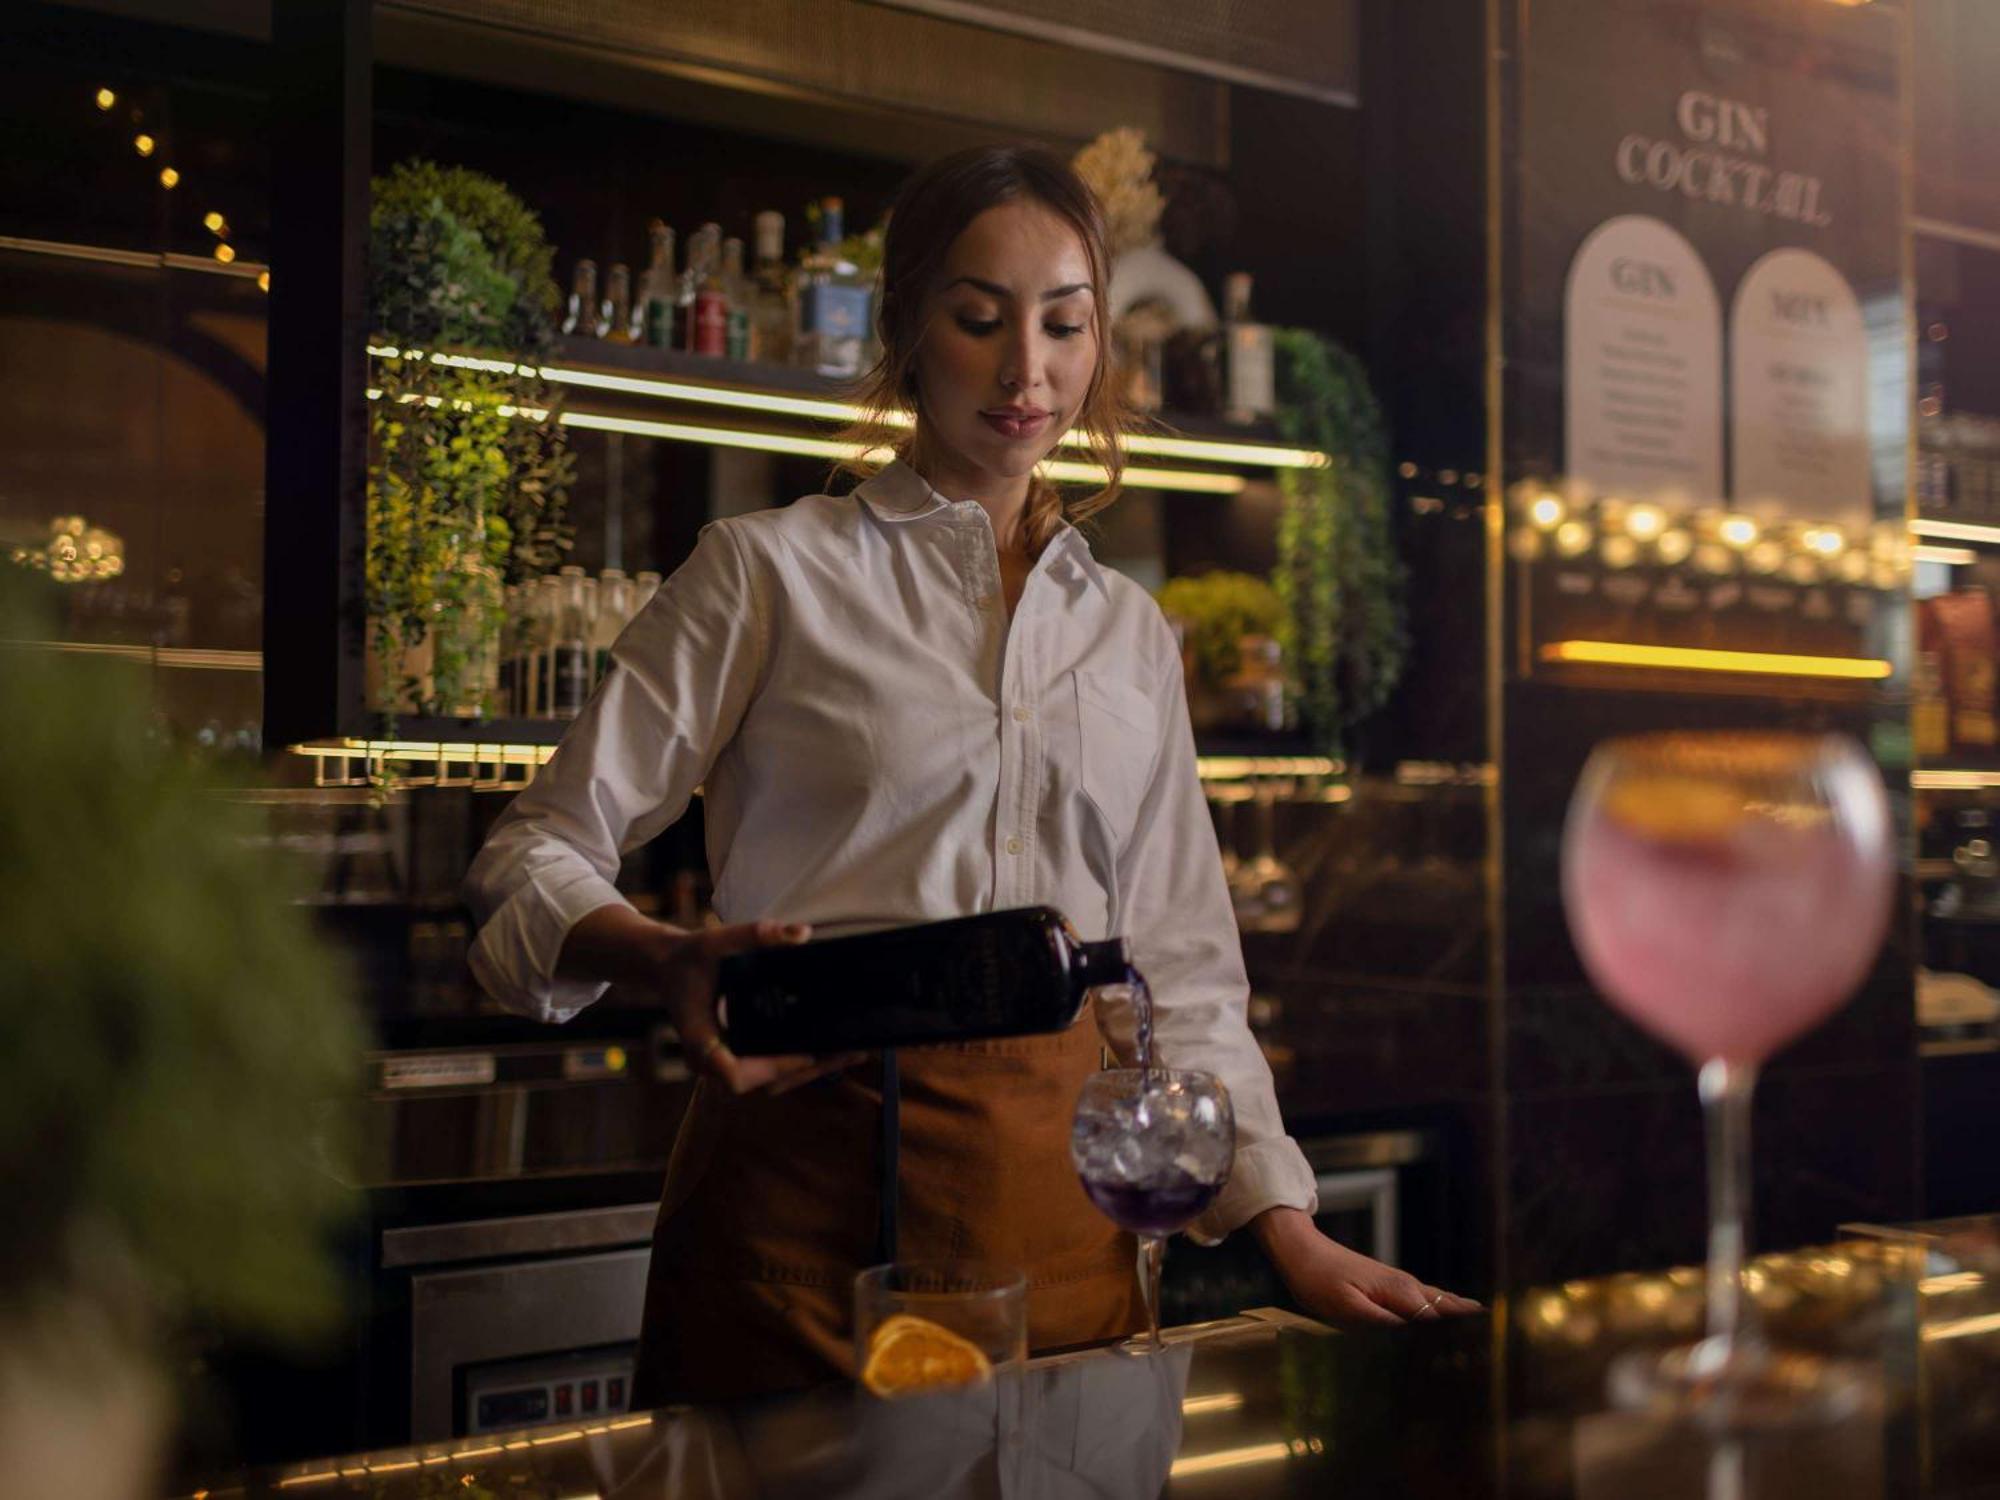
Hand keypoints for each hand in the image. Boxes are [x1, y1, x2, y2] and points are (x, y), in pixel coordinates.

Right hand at [643, 917, 866, 1095]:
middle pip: (762, 1083)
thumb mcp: (718, 939)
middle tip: (850, 1053)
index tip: (805, 1054)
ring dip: (809, 1071)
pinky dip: (798, 1064)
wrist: (668, 967)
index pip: (733, 1072)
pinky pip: (767, 1072)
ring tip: (851, 1053)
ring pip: (768, 1082)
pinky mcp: (734, 1059)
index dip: (770, 1068)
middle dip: (808, 1070)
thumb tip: (801, 933)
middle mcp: (709, 1059)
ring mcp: (721, 1064)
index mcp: (699, 1036)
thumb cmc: (691, 956)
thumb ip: (755, 934)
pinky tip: (831, 1051)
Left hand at [1251, 1206, 1481, 1326]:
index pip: (1442, 1316)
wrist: (1301, 1252)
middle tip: (1500, 1346)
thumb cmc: (1319, 1280)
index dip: (1463, 1332)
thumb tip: (1413, 1333)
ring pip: (1439, 1301)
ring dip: (1460, 1317)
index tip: (1489, 1348)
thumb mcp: (1345, 1307)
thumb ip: (1380, 1321)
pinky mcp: (1391, 1287)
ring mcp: (1400, 1284)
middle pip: (1448, 1307)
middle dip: (1471, 1325)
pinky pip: (1426, 1299)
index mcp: (1400, 1292)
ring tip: (1486, 1333)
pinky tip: (1450, 1319)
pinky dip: (1443, 1309)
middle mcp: (1406, 1285)